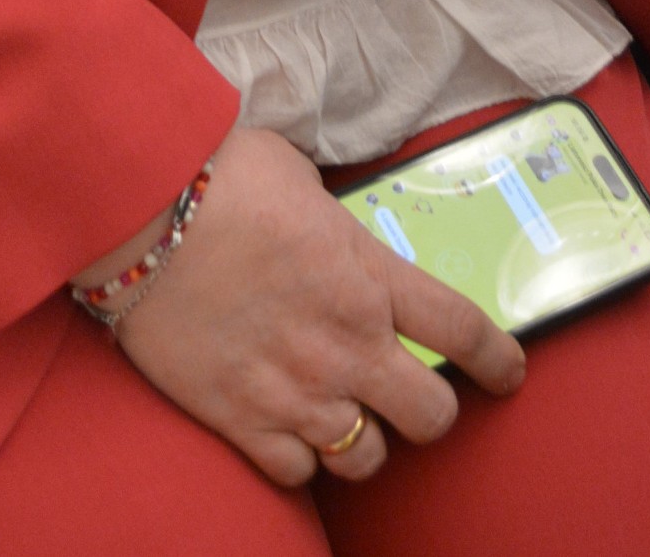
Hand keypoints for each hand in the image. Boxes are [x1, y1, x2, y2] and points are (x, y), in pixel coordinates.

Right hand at [91, 127, 524, 487]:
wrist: (141, 209)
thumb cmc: (220, 175)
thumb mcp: (301, 181)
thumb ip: (335, 222)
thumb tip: (334, 231)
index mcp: (369, 276)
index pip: (465, 331)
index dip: (499, 360)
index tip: (508, 372)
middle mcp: (346, 344)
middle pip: (431, 416)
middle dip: (430, 408)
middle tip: (410, 393)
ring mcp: (295, 390)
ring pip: (368, 457)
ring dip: (366, 438)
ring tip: (347, 414)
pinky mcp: (241, 420)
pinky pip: (298, 474)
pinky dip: (300, 457)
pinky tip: (289, 428)